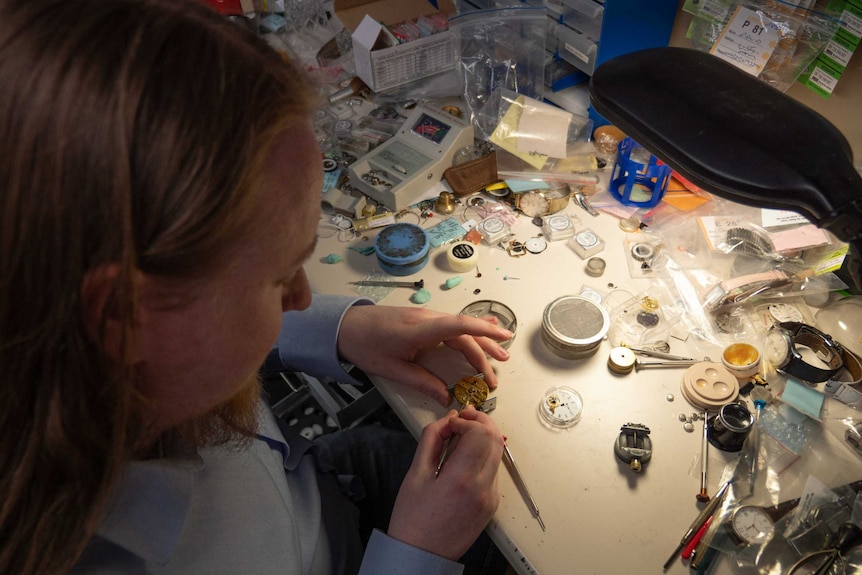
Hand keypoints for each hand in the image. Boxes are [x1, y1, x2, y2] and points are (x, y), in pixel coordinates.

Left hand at [336, 306, 511, 405]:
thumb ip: (421, 382)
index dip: (483, 332)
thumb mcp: (391, 369)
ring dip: (482, 340)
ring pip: (460, 327)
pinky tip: (485, 326)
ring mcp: (426, 316)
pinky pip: (452, 323)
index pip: (458, 327)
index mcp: (418, 330)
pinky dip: (471, 328)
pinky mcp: (424, 318)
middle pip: (464, 332)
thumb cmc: (364, 345)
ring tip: (502, 353)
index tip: (503, 340)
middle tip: (495, 376)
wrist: (345, 325)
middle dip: (484, 352)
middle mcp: (426, 319)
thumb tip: (446, 397)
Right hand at [387, 406, 502, 559]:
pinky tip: (463, 460)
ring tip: (459, 440)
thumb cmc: (413, 518)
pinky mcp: (492, 504)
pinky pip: (493, 471)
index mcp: (461, 479)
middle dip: (480, 423)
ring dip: (482, 439)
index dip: (467, 420)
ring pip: (497, 454)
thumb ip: (432, 439)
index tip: (451, 423)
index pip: (481, 433)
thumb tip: (448, 420)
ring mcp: (491, 498)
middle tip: (461, 420)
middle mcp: (483, 488)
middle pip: (496, 440)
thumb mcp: (415, 473)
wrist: (421, 554)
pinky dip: (482, 457)